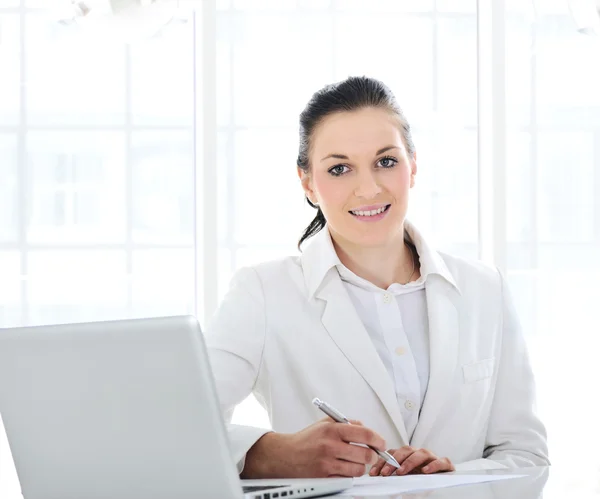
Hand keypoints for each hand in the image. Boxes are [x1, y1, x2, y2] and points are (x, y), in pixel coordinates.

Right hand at [242, 418, 386, 478]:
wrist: (285, 455)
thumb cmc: (306, 439)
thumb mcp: (324, 423)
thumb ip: (345, 423)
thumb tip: (364, 427)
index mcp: (332, 429)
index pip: (364, 434)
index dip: (378, 440)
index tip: (381, 443)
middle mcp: (330, 446)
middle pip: (366, 454)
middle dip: (372, 455)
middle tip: (370, 454)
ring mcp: (327, 463)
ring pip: (358, 469)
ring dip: (359, 466)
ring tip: (352, 461)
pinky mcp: (325, 477)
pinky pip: (347, 478)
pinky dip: (348, 474)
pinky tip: (342, 468)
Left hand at [369, 446, 454, 475]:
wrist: (443, 478)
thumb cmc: (422, 477)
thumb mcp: (405, 477)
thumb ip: (394, 476)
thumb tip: (379, 478)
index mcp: (407, 455)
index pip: (392, 453)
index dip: (382, 462)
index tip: (374, 473)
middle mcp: (418, 453)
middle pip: (405, 450)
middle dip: (393, 461)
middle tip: (386, 473)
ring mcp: (432, 457)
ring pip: (421, 453)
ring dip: (410, 462)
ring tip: (401, 472)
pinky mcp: (445, 464)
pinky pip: (441, 461)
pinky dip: (433, 465)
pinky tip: (425, 471)